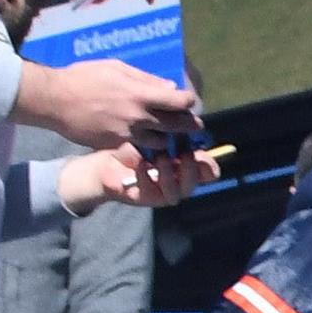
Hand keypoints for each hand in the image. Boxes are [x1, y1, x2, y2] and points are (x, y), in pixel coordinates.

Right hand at [14, 56, 200, 151]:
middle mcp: (139, 118)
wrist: (55, 100)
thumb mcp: (116, 68)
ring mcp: (128, 135)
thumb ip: (145, 79)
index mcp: (141, 95)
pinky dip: (147, 145)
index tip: (188, 102)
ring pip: (161, 143)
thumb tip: (169, 88)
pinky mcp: (117, 146)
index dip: (188, 102)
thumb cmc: (84, 77)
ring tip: (169, 133)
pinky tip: (146, 139)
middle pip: (177, 126)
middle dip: (189, 125)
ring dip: (168, 138)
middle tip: (194, 125)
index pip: (179, 102)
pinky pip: (140, 148)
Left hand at [57, 143, 226, 213]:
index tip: (202, 153)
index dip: (208, 165)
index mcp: (182, 168)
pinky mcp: (144, 198)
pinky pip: (150, 191)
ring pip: (177, 193)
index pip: (206, 171)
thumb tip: (184, 114)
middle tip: (185, 154)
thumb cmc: (130, 148)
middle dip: (192, 169)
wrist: (103, 163)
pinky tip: (140, 163)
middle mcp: (176, 183)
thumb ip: (168, 132)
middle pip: (195, 183)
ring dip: (171, 176)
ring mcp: (161, 193)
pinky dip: (146, 176)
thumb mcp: (151, 137)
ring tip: (162, 159)